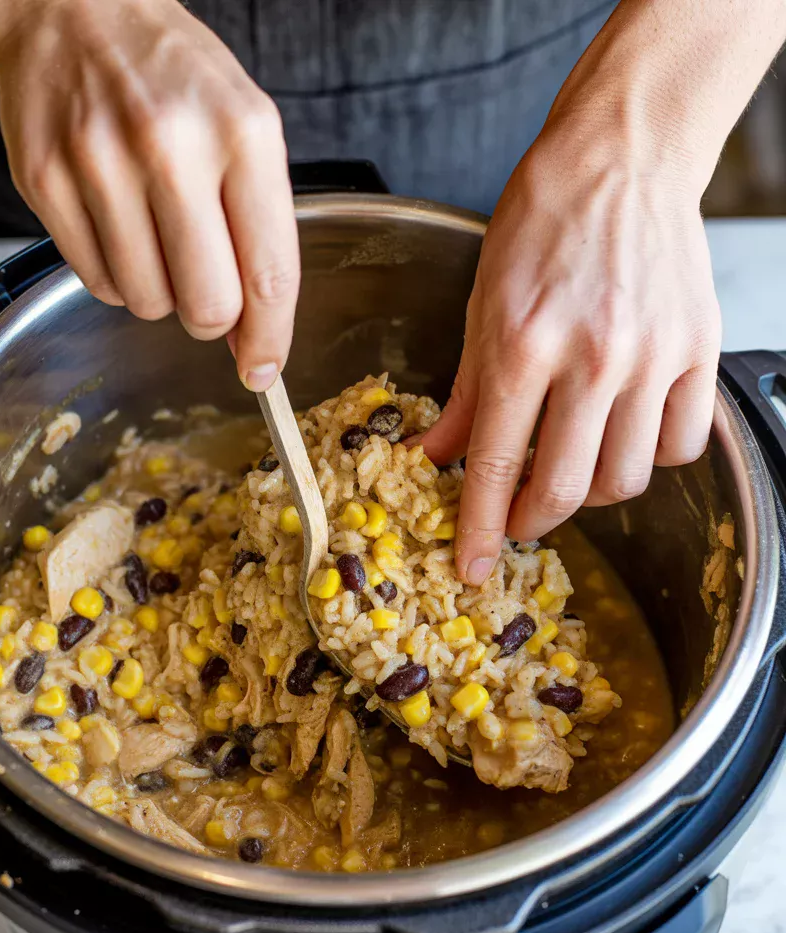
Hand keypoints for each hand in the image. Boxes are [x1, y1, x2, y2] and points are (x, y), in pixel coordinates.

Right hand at [0, 0, 297, 390]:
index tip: (264, 369)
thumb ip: (260, 227)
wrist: (73, 3)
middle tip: (204, 290)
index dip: (270, 338)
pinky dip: (113, 275)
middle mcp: (172, 148)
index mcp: (242, 133)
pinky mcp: (45, 180)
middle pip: (207, 306)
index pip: (269, 273)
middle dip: (211, 318)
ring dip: (159, 292)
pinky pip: (95, 282)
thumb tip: (255, 332)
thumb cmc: (170, 71)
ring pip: (148, 303)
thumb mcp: (245, 126)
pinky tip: (116, 226)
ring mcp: (100, 164)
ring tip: (154, 235)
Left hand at [420, 117, 720, 585]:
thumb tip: (439, 456)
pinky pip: (679, 445)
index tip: (473, 568)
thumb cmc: (543, 221)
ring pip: (625, 480)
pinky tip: (623, 434)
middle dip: (533, 521)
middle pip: (566, 488)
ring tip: (570, 468)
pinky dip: (649, 458)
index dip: (482, 528)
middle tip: (518, 517)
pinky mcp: (698, 352)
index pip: (498, 464)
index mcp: (525, 343)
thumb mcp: (481, 305)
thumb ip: (466, 393)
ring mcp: (653, 357)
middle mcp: (593, 356)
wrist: (621, 159)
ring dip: (590, 494)